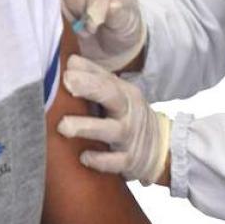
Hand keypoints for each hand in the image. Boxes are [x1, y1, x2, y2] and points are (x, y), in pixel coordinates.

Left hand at [56, 55, 170, 185]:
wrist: (161, 147)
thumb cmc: (129, 116)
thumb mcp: (118, 94)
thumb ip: (94, 77)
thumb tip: (70, 61)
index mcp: (124, 94)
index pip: (106, 78)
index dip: (87, 73)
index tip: (66, 70)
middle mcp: (129, 113)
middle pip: (113, 96)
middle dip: (90, 87)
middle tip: (67, 81)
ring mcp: (130, 138)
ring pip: (112, 130)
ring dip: (87, 127)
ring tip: (63, 126)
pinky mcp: (130, 161)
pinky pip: (117, 162)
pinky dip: (101, 161)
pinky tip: (84, 157)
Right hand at [59, 0, 146, 71]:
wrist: (111, 44)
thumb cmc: (121, 27)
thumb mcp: (126, 23)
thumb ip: (120, 13)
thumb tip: (113, 5)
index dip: (96, 3)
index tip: (98, 23)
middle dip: (81, 8)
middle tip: (91, 28)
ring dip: (70, 13)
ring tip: (83, 28)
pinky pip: (51, 2)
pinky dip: (61, 16)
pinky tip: (73, 25)